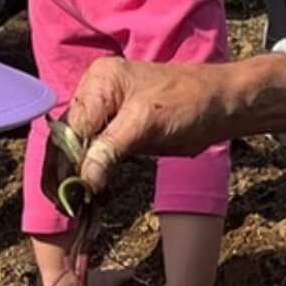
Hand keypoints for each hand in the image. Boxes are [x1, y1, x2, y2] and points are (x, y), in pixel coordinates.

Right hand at [63, 54, 285, 193]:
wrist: (222, 104)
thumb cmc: (189, 103)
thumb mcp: (145, 124)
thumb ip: (109, 148)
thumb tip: (83, 178)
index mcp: (99, 81)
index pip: (71, 127)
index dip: (65, 162)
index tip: (64, 194)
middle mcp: (96, 92)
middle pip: (68, 137)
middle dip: (64, 170)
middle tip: (63, 204)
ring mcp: (106, 110)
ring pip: (78, 146)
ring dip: (73, 174)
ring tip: (70, 203)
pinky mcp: (118, 128)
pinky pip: (95, 151)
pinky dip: (89, 171)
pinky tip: (85, 191)